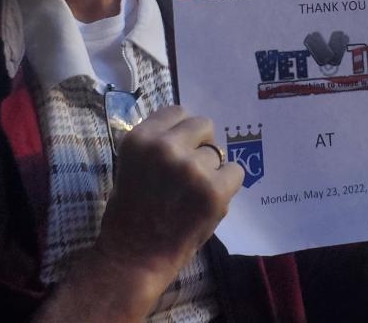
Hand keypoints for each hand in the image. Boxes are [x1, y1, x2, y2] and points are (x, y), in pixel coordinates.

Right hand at [58, 106, 243, 320]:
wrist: (134, 257)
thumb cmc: (131, 212)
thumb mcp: (132, 164)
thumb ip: (157, 143)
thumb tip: (191, 128)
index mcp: (140, 138)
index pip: (177, 112)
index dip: (182, 131)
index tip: (181, 147)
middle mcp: (165, 148)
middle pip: (203, 125)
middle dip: (201, 144)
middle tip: (191, 170)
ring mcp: (191, 169)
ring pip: (218, 153)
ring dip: (211, 169)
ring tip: (193, 194)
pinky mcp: (214, 191)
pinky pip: (236, 171)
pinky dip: (228, 185)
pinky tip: (209, 200)